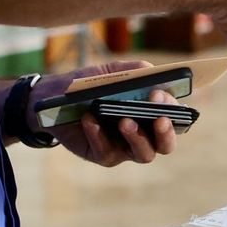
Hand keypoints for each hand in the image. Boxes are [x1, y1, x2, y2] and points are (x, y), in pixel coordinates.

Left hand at [37, 61, 179, 167]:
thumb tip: (152, 72)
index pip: (173, 116)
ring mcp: (125, 148)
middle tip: (158, 119)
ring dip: (138, 137)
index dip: (171, 108)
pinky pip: (107, 151)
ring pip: (144, 154)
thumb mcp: (111, 72)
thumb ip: (134, 71)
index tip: (157, 95)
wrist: (53, 99)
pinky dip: (99, 135)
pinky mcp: (104, 155)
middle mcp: (143, 133)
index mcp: (150, 112)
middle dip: (166, 133)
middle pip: (166, 144)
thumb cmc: (89, 85)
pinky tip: (90, 119)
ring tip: (125, 121)